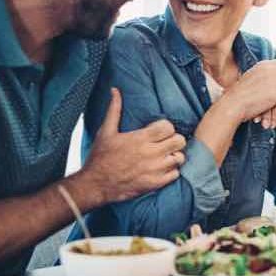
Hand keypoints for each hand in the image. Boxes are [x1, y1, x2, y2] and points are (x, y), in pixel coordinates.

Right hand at [76, 88, 186, 203]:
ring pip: (180, 158)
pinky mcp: (155, 183)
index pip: (168, 127)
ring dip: (174, 155)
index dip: (166, 128)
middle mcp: (150, 153)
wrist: (95, 184)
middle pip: (179, 141)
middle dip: (174, 140)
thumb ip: (114, 110)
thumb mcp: (105, 131)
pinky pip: (175, 174)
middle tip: (166, 142)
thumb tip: (115, 90)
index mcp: (140, 138)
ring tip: (165, 155)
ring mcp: (154, 170)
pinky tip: (162, 168)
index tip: (159, 131)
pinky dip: (171, 171)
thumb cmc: (100, 157)